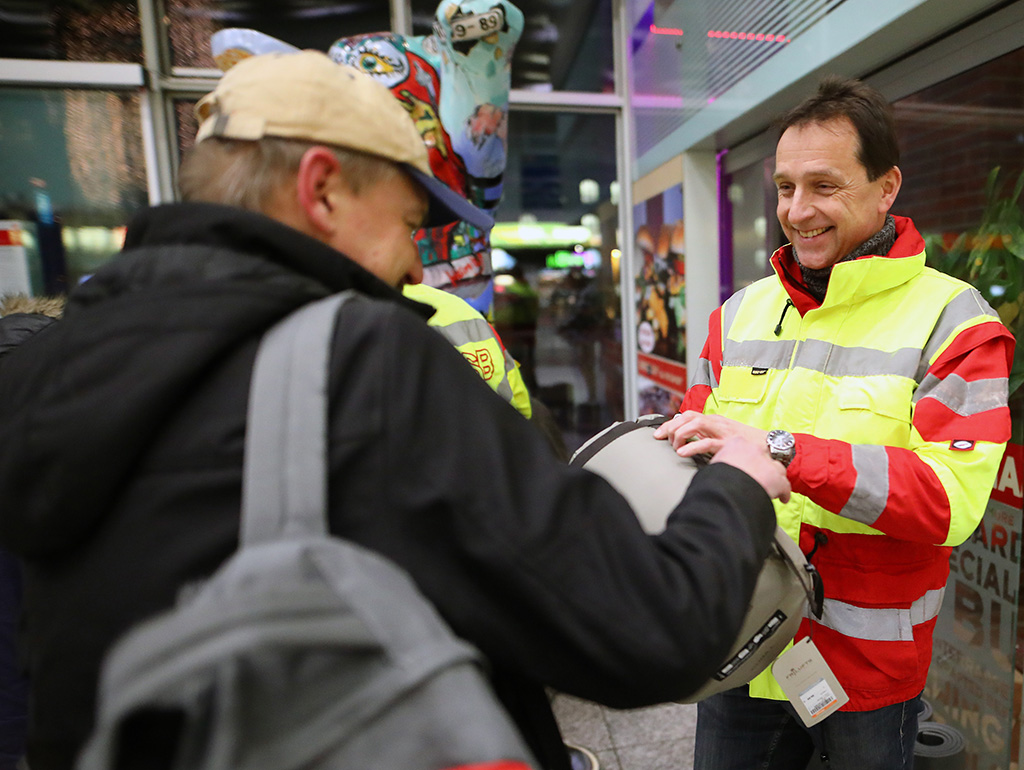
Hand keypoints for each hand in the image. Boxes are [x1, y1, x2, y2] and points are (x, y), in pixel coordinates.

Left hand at [653, 412, 789, 502]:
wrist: (773, 446)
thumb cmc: (749, 445)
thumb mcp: (725, 438)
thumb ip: (708, 437)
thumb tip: (688, 439)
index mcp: (715, 421)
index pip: (688, 415)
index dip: (672, 423)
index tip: (660, 434)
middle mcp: (717, 422)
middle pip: (688, 417)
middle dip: (670, 427)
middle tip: (660, 439)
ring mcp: (723, 431)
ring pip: (695, 424)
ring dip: (680, 434)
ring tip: (674, 446)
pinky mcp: (729, 442)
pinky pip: (707, 442)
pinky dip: (692, 447)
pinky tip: (682, 453)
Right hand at [710, 436, 790, 502]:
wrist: (726, 489)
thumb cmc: (715, 479)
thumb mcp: (713, 463)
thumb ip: (720, 463)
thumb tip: (717, 471)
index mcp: (737, 443)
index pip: (748, 448)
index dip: (749, 459)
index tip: (747, 466)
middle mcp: (754, 449)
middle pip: (764, 457)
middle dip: (763, 467)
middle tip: (758, 478)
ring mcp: (767, 463)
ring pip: (777, 470)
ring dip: (774, 479)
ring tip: (770, 488)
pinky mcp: (777, 479)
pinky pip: (784, 486)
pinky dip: (783, 493)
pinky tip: (782, 498)